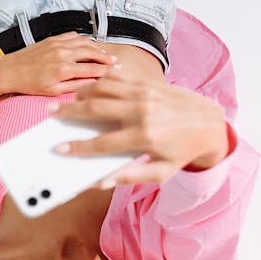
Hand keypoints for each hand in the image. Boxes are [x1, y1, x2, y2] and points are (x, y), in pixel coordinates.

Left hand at [0, 32, 117, 96]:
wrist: (10, 71)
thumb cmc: (29, 84)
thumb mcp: (53, 91)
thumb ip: (74, 86)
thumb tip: (90, 84)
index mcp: (63, 70)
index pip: (91, 68)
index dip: (105, 70)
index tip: (113, 72)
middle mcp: (62, 54)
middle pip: (91, 52)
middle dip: (105, 57)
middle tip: (114, 61)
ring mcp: (57, 44)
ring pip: (84, 42)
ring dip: (96, 47)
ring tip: (104, 53)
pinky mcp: (52, 39)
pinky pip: (73, 36)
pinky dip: (83, 39)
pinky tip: (87, 44)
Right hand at [50, 74, 228, 184]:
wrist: (209, 123)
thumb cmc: (182, 151)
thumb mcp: (161, 172)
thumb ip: (130, 177)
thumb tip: (100, 182)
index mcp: (144, 137)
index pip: (103, 144)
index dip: (78, 148)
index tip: (59, 150)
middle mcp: (143, 112)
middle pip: (97, 109)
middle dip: (70, 112)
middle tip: (52, 113)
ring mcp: (145, 93)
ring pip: (104, 88)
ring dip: (82, 93)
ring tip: (68, 100)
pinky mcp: (148, 82)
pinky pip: (118, 77)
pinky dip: (100, 80)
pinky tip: (90, 87)